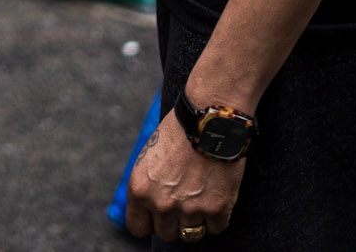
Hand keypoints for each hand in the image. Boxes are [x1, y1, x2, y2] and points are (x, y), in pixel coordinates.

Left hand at [125, 109, 242, 242]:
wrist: (209, 119)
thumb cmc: (179, 131)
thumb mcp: (149, 157)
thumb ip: (149, 185)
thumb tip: (152, 206)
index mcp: (139, 190)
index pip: (137, 228)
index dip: (149, 223)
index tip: (157, 216)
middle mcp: (161, 204)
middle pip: (166, 234)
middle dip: (173, 222)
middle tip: (183, 204)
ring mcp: (190, 209)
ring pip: (191, 235)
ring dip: (196, 222)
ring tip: (201, 200)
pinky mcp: (217, 209)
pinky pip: (216, 228)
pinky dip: (217, 217)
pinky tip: (217, 197)